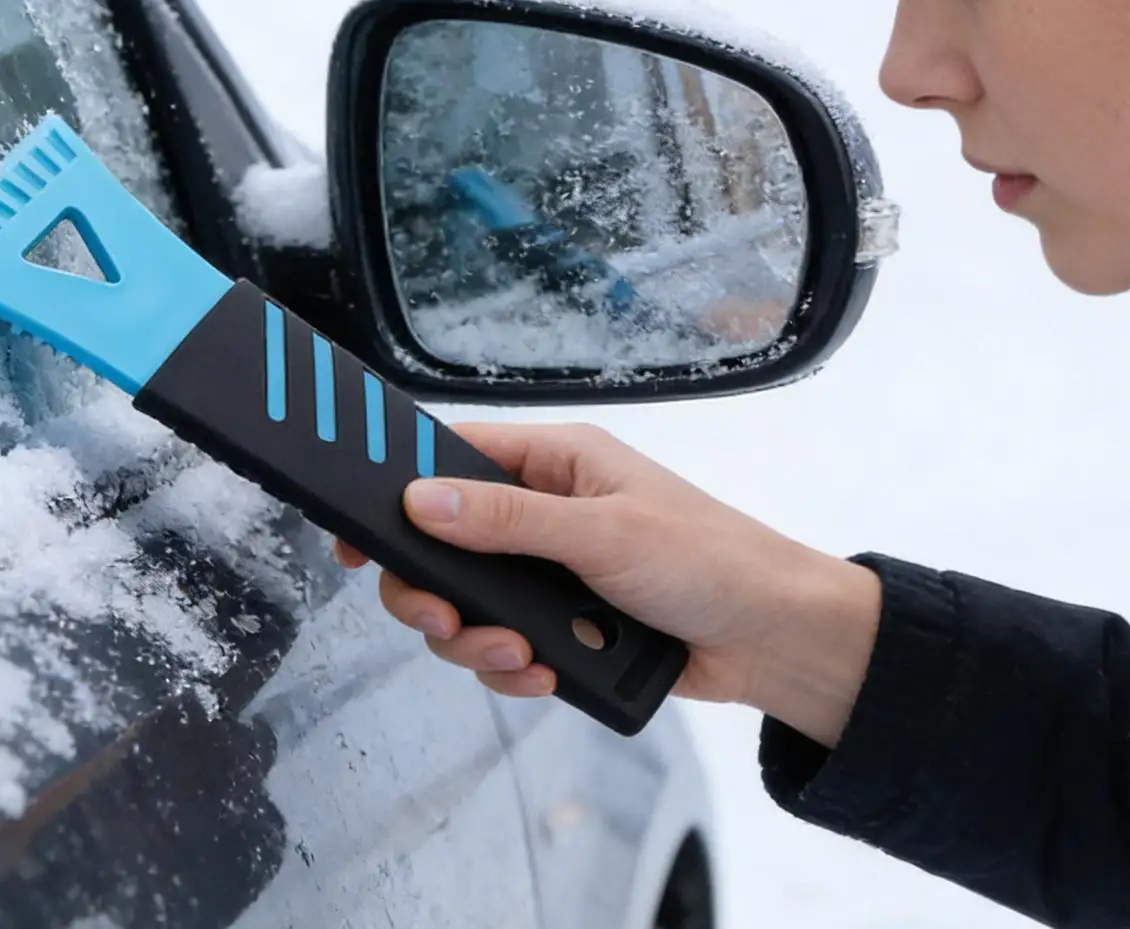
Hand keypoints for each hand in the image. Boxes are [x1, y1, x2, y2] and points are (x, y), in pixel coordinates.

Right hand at [334, 422, 881, 746]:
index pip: (454, 456)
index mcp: (557, 461)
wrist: (773, 640)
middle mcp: (547, 511)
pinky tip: (546, 674)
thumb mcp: (603, 532)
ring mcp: (553, 573)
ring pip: (470, 606)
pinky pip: (506, 649)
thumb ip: (507, 518)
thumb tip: (422, 498)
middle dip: (435, 589)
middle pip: (445, 544)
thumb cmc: (710, 559)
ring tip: (522, 656)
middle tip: (439, 618)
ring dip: (479, 640)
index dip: (399, 487)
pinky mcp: (566, 627)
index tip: (355, 531)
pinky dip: (515, 669)